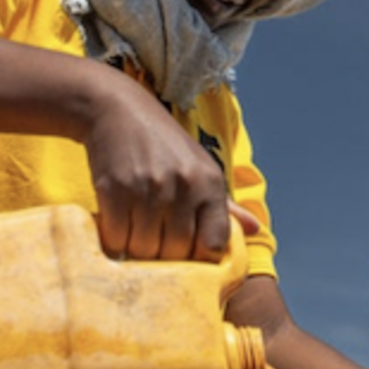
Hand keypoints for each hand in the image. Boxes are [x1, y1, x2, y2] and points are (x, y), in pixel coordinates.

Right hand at [77, 67, 256, 261]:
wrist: (118, 110)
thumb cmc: (164, 144)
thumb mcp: (201, 167)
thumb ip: (226, 206)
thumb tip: (254, 230)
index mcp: (210, 183)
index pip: (214, 244)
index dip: (201, 258)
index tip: (187, 255)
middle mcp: (183, 186)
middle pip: (177, 252)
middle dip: (165, 258)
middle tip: (154, 246)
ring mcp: (148, 189)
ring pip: (144, 249)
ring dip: (137, 250)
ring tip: (135, 232)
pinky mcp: (115, 190)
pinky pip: (116, 238)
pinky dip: (114, 240)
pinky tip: (118, 225)